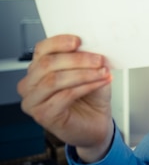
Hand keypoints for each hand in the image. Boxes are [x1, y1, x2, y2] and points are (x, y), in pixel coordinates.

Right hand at [17, 34, 113, 162]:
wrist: (96, 123)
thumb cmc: (90, 97)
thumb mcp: (90, 71)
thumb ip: (86, 58)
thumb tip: (91, 45)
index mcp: (38, 68)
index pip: (41, 49)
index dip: (59, 42)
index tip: (79, 41)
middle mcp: (30, 84)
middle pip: (47, 64)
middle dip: (77, 59)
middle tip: (99, 60)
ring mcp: (33, 101)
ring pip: (54, 80)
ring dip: (83, 74)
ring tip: (102, 72)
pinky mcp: (43, 115)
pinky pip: (64, 96)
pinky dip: (85, 87)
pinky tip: (99, 83)